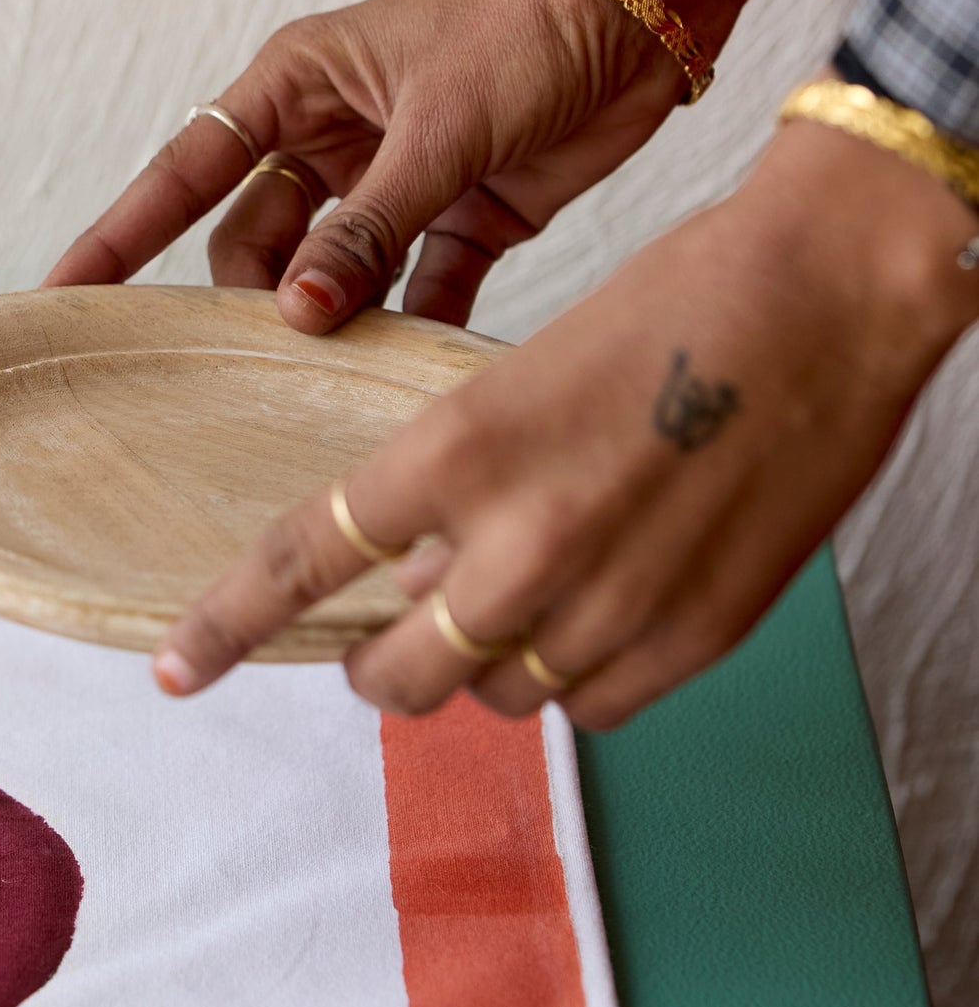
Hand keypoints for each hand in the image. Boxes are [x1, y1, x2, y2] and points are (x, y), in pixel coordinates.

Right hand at [45, 0, 910, 333]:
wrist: (644, 7)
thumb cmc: (524, 27)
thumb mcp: (436, 129)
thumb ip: (366, 227)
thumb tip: (295, 313)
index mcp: (296, 86)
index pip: (184, 173)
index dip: (120, 236)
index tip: (61, 296)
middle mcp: (334, 135)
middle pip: (258, 242)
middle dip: (256, 298)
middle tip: (262, 359)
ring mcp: (397, 179)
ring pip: (334, 274)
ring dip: (334, 320)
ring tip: (328, 381)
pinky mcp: (466, 214)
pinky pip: (418, 287)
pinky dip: (414, 326)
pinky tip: (412, 374)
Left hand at [153, 116, 978, 727]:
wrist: (832, 301)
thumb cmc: (676, 306)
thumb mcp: (525, 374)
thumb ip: (458, 485)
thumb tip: (407, 572)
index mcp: (461, 448)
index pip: (308, 559)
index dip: (228, 624)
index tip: (175, 669)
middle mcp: (525, 540)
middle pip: (394, 673)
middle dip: (373, 663)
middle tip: (386, 633)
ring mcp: (612, 604)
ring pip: (494, 694)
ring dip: (483, 659)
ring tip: (524, 586)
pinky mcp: (692, 641)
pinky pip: (586, 705)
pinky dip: (571, 674)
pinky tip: (597, 608)